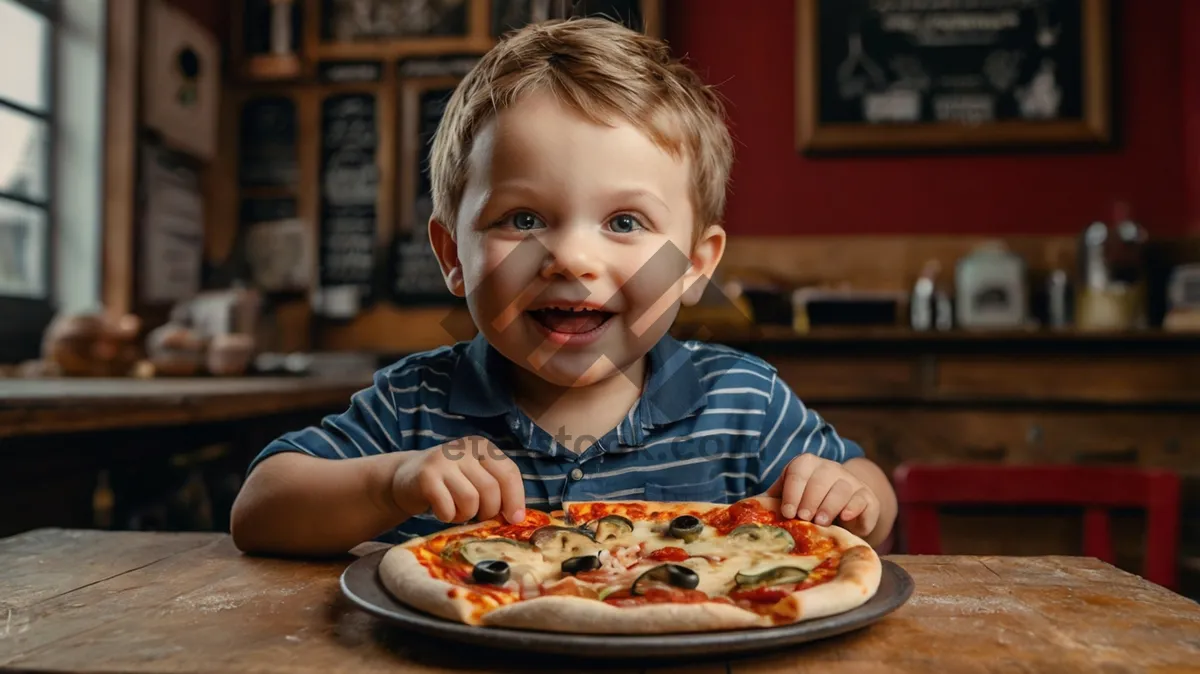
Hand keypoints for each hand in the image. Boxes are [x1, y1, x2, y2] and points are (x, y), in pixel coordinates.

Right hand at [391, 436, 525, 524]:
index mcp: (482, 446)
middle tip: (476, 516)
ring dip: (466, 515)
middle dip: (488, 511)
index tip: (515, 519)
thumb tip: (516, 516)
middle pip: (491, 489)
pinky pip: (448, 508)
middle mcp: (464, 448)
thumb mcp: (475, 476)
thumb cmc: (449, 482)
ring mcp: (443, 460)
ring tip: (457, 511)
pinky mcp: (426, 476)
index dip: (515, 499)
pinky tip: (442, 510)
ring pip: (471, 500)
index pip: (509, 473)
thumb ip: (497, 488)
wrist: (405, 477)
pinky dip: (448, 517)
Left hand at [766, 454, 879, 537]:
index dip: (793, 491)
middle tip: (804, 518)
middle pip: (822, 477)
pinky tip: (844, 518)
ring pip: (843, 488)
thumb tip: (744, 509)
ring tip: (821, 523)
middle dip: (811, 499)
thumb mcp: (788, 501)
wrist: (841, 514)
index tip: (787, 512)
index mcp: (807, 465)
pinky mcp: (867, 498)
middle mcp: (830, 469)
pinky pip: (863, 499)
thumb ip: (769, 502)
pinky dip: (854, 508)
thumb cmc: (806, 506)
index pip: (799, 470)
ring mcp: (851, 481)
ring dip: (830, 506)